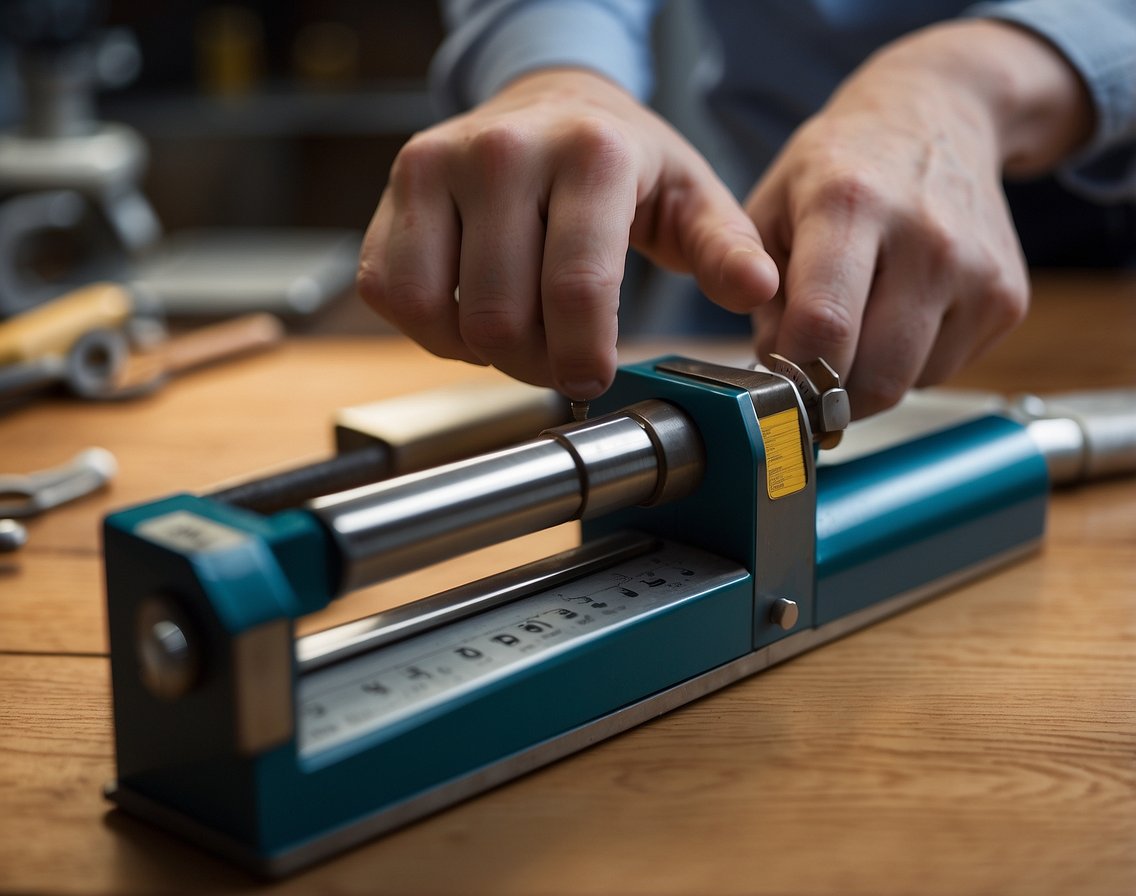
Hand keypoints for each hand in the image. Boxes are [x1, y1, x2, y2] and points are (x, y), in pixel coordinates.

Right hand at [358, 69, 778, 399]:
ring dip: (481, 347)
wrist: (547, 102)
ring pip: (442, 315)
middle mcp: (502, 152)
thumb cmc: (621, 162)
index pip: (576, 289)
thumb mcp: (689, 196)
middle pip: (503, 318)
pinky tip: (469, 309)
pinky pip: (393, 297)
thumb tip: (759, 293)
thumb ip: (724, 247)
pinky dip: (431, 327)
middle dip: (536, 360)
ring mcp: (436, 166)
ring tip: (518, 326)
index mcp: (588, 153)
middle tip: (559, 353)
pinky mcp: (395, 191)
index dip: (583, 357)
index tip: (592, 378)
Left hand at [746, 20, 1091, 417]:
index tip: (776, 381)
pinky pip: (943, 371)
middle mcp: (926, 238)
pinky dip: (910, 363)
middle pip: (876, 376)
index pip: (825, 326)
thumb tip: (772, 366)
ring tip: (856, 321)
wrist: (938, 116)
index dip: (793, 375)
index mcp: (850, 205)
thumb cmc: (838, 168)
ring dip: (869, 377)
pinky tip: (897, 312)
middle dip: (831, 394)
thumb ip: (751, 289)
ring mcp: (978, 270)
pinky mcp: (1009, 298)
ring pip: (909, 383)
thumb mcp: (768, 206)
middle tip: (808, 372)